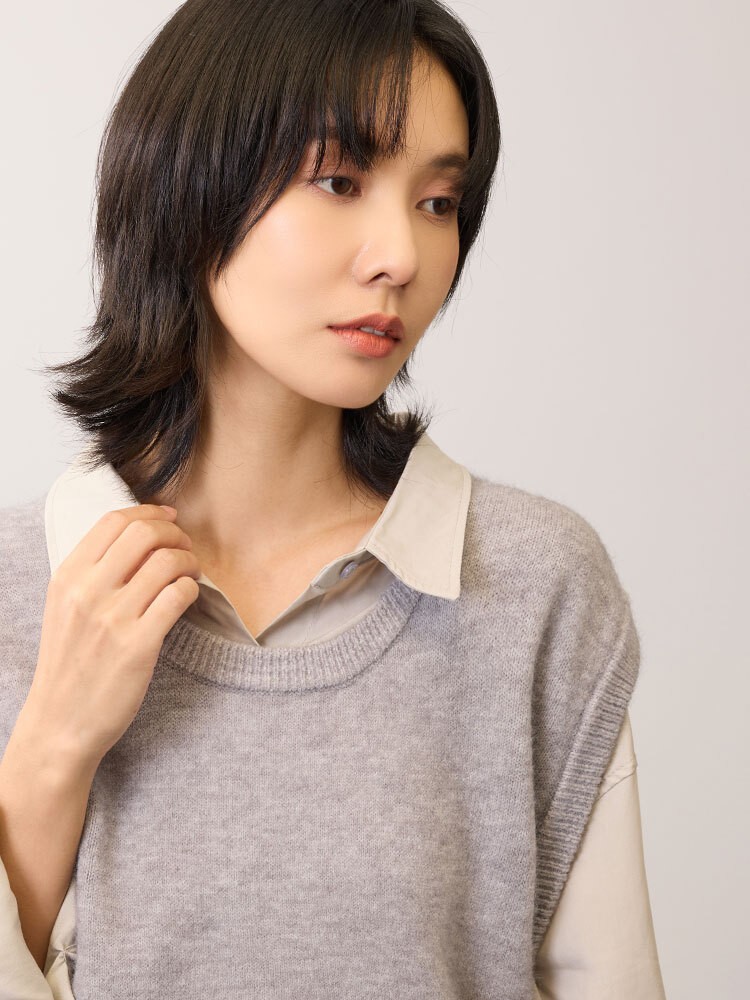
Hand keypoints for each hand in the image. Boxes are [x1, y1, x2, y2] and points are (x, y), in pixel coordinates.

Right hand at [24, 504, 199, 769]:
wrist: (60, 723)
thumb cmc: (70, 664)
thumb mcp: (65, 608)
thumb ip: (94, 572)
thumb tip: (139, 536)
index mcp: (67, 577)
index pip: (113, 520)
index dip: (149, 511)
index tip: (169, 518)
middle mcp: (87, 592)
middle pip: (144, 533)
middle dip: (175, 533)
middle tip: (185, 547)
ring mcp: (112, 619)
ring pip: (167, 562)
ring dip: (189, 561)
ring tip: (191, 573)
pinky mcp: (138, 645)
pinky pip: (178, 596)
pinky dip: (191, 589)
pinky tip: (187, 598)